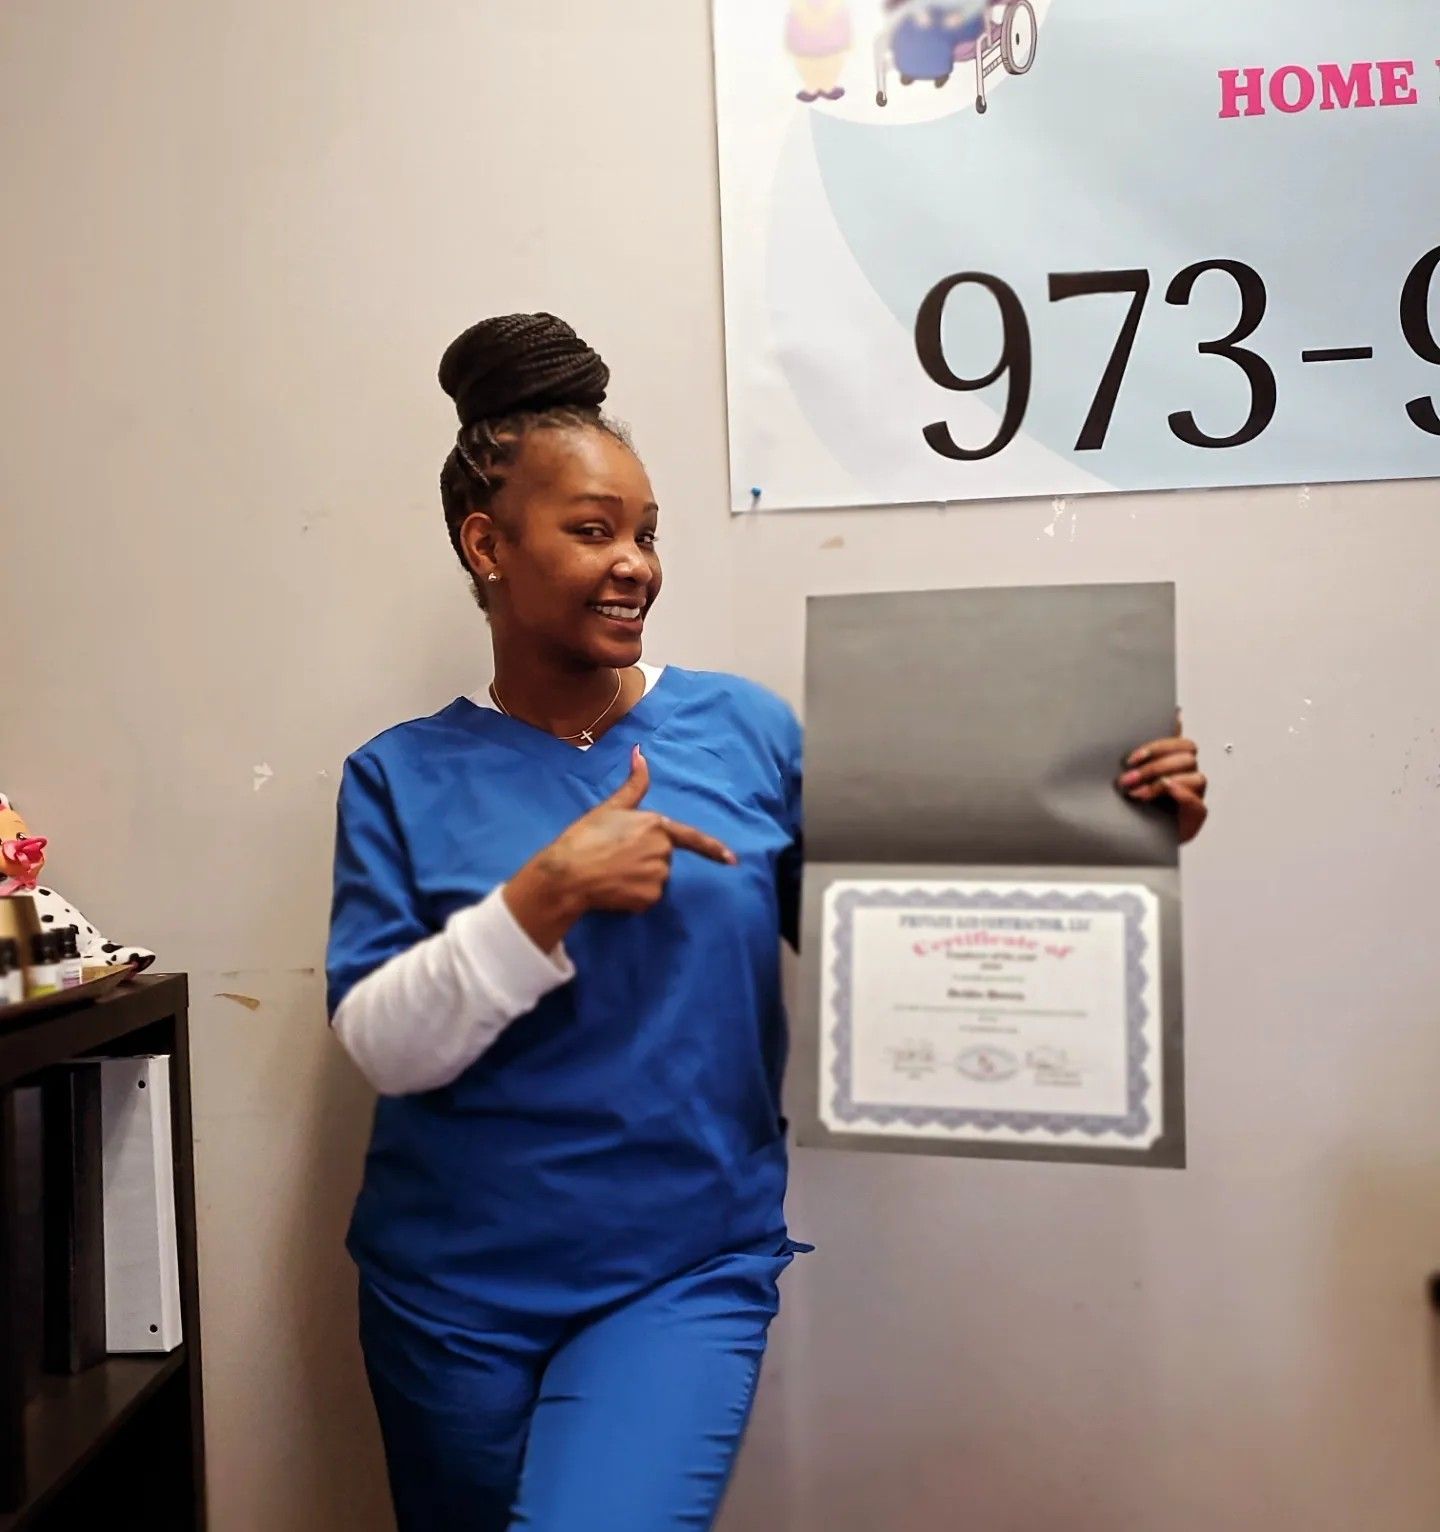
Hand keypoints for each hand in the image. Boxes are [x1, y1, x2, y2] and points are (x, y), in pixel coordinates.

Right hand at [504, 746, 735, 949]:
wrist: (568, 873)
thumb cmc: (586, 837)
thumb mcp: (611, 807)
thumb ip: (633, 783)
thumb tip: (640, 751)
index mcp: (657, 825)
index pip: (692, 838)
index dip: (714, 849)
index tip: (733, 860)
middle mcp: (663, 851)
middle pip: (663, 858)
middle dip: (644, 859)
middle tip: (615, 856)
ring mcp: (658, 876)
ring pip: (655, 879)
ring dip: (639, 878)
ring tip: (612, 872)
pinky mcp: (649, 898)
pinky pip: (647, 898)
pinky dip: (633, 897)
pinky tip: (614, 889)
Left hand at [1116, 713, 1208, 844]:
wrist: (1137, 838)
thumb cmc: (1137, 806)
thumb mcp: (1134, 774)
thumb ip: (1142, 752)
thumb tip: (1156, 722)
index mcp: (1174, 761)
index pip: (1179, 742)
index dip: (1158, 745)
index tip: (1133, 757)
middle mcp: (1187, 774)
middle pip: (1186, 756)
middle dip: (1154, 765)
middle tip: (1129, 778)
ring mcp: (1194, 793)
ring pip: (1195, 775)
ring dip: (1162, 781)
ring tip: (1138, 793)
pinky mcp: (1196, 813)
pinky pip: (1197, 802)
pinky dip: (1181, 794)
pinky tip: (1165, 792)